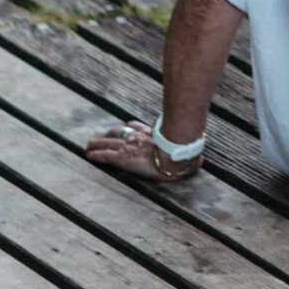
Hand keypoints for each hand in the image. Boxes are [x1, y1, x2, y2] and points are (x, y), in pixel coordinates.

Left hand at [85, 119, 201, 183]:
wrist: (175, 153)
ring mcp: (129, 146)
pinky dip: (96, 154)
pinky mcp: (123, 158)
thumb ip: (191, 157)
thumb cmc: (183, 152)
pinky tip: (88, 155)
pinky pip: (106, 155)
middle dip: (108, 134)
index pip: (136, 127)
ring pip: (109, 141)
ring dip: (98, 142)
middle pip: (119, 132)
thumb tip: (200, 160)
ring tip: (89, 143)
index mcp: (151, 134)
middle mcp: (138, 136)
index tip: (124, 128)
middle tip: (99, 136)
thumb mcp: (187, 153)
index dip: (128, 128)